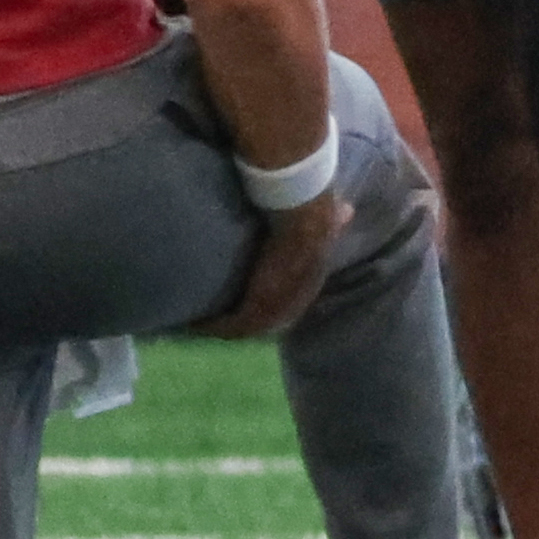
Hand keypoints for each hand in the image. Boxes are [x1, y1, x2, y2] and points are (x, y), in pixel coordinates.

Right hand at [192, 194, 345, 340]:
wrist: (303, 220)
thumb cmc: (314, 214)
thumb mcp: (327, 221)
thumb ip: (335, 220)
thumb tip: (346, 211)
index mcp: (307, 284)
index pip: (285, 301)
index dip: (266, 299)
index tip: (245, 293)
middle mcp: (292, 305)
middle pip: (263, 320)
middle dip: (242, 317)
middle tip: (217, 308)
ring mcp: (274, 312)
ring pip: (244, 327)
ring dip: (223, 325)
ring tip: (198, 319)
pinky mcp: (254, 312)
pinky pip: (229, 327)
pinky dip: (210, 326)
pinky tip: (192, 322)